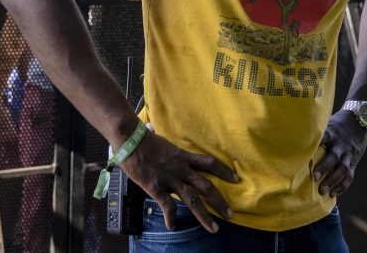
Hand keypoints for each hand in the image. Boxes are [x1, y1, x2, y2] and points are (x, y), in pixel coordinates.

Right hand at [121, 132, 237, 232]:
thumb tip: (169, 146)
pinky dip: (171, 217)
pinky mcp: (157, 188)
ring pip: (192, 199)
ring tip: (214, 228)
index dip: (224, 171)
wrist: (131, 140)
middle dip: (219, 201)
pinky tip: (173, 226)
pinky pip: (167, 205)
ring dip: (204, 215)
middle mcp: (181, 169)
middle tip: (230, 214)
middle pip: (206, 186)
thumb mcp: (164, 143)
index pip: (209, 163)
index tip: (235, 179)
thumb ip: (171, 150)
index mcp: (184, 157)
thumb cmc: (145, 139)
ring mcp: (170, 179)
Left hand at [314, 110, 366, 197]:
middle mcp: (341, 144)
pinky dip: (342, 186)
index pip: (324, 137)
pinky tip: (333, 193)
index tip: (306, 153)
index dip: (316, 144)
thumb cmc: (336, 125)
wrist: (359, 122)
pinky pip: (350, 176)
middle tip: (314, 177)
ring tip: (322, 191)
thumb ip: (316, 132)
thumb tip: (292, 138)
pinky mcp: (354, 162)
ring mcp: (348, 154)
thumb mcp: (327, 124)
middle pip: (334, 156)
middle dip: (324, 167)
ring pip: (343, 168)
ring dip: (333, 180)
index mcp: (332, 133)